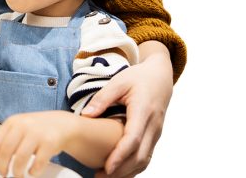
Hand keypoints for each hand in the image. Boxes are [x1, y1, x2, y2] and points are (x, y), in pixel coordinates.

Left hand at [0, 111, 73, 176]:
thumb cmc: (37, 129)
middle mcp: (23, 125)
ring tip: (17, 175)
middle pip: (6, 150)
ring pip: (20, 158)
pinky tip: (32, 172)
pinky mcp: (50, 142)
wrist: (62, 124)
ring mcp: (37, 133)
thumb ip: (8, 138)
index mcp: (12, 122)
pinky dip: (33, 171)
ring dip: (17, 171)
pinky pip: (38, 162)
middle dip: (2, 166)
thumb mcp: (20, 127)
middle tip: (3, 174)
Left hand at [82, 42, 172, 176]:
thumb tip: (86, 116)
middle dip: (121, 170)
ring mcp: (156, 133)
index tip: (106, 167)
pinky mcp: (154, 137)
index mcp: (143, 111)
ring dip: (127, 172)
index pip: (133, 139)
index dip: (120, 155)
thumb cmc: (138, 78)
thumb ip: (102, 98)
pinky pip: (146, 156)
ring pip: (144, 160)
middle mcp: (153, 126)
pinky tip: (119, 172)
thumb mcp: (118, 82)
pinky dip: (134, 167)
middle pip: (139, 155)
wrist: (161, 78)